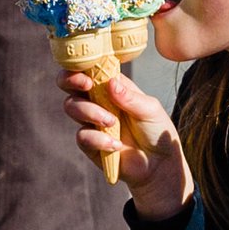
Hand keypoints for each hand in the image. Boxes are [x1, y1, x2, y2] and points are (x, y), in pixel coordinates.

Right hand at [59, 68, 191, 220]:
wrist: (159, 164)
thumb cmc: (156, 131)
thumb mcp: (150, 109)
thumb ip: (130, 97)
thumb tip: (110, 83)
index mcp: (111, 86)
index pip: (90, 68)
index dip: (81, 65)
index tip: (89, 72)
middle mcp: (97, 101)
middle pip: (69, 84)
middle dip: (71, 80)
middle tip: (86, 86)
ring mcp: (91, 122)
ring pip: (71, 107)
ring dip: (89, 112)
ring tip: (111, 122)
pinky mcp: (90, 144)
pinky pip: (82, 136)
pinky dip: (98, 139)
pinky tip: (116, 145)